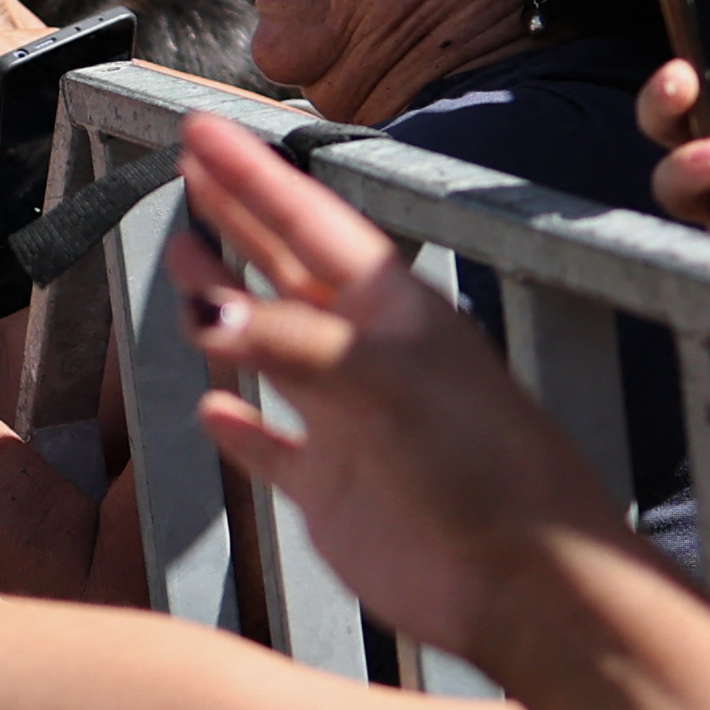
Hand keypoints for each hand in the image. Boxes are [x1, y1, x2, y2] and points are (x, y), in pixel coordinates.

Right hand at [164, 114, 613, 656]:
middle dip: (238, 219)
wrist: (526, 579)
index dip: (251, 177)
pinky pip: (275, 448)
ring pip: (273, 349)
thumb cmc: (482, 464)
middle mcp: (370, 355)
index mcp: (394, 308)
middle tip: (186, 168)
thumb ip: (290, 342)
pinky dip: (240, 428)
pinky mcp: (337, 491)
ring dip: (228, 308)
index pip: (307, 222)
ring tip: (183, 263)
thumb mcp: (385, 381)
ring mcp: (351, 423)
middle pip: (287, 269)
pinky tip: (209, 408)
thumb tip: (202, 314)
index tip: (198, 129)